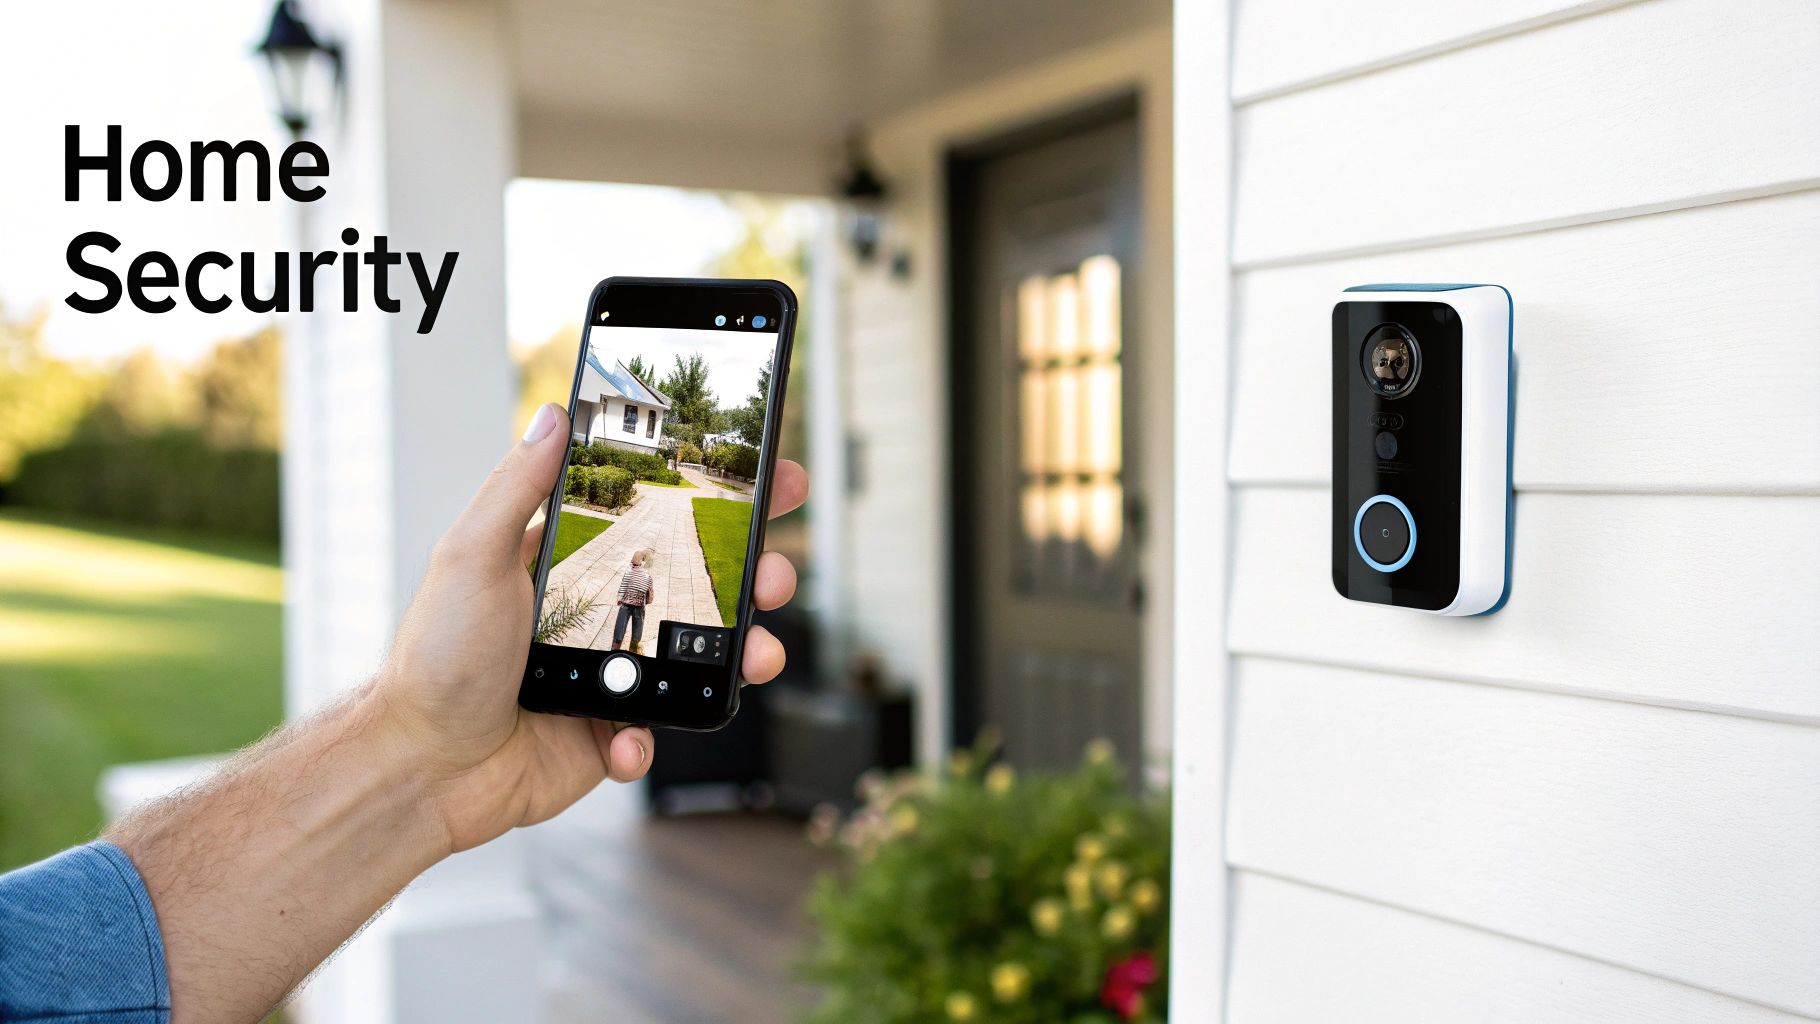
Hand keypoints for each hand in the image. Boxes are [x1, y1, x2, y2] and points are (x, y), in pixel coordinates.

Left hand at [374, 403, 806, 851]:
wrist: (423, 767)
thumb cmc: (435, 658)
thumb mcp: (472, 556)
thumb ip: (517, 487)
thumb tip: (553, 414)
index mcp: (571, 567)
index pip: (658, 521)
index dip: (720, 504)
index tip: (772, 482)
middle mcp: (598, 619)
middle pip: (700, 589)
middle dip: (755, 580)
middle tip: (775, 577)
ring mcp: (610, 678)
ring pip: (700, 662)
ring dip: (739, 659)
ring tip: (753, 658)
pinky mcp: (609, 734)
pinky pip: (658, 732)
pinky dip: (650, 737)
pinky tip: (624, 736)